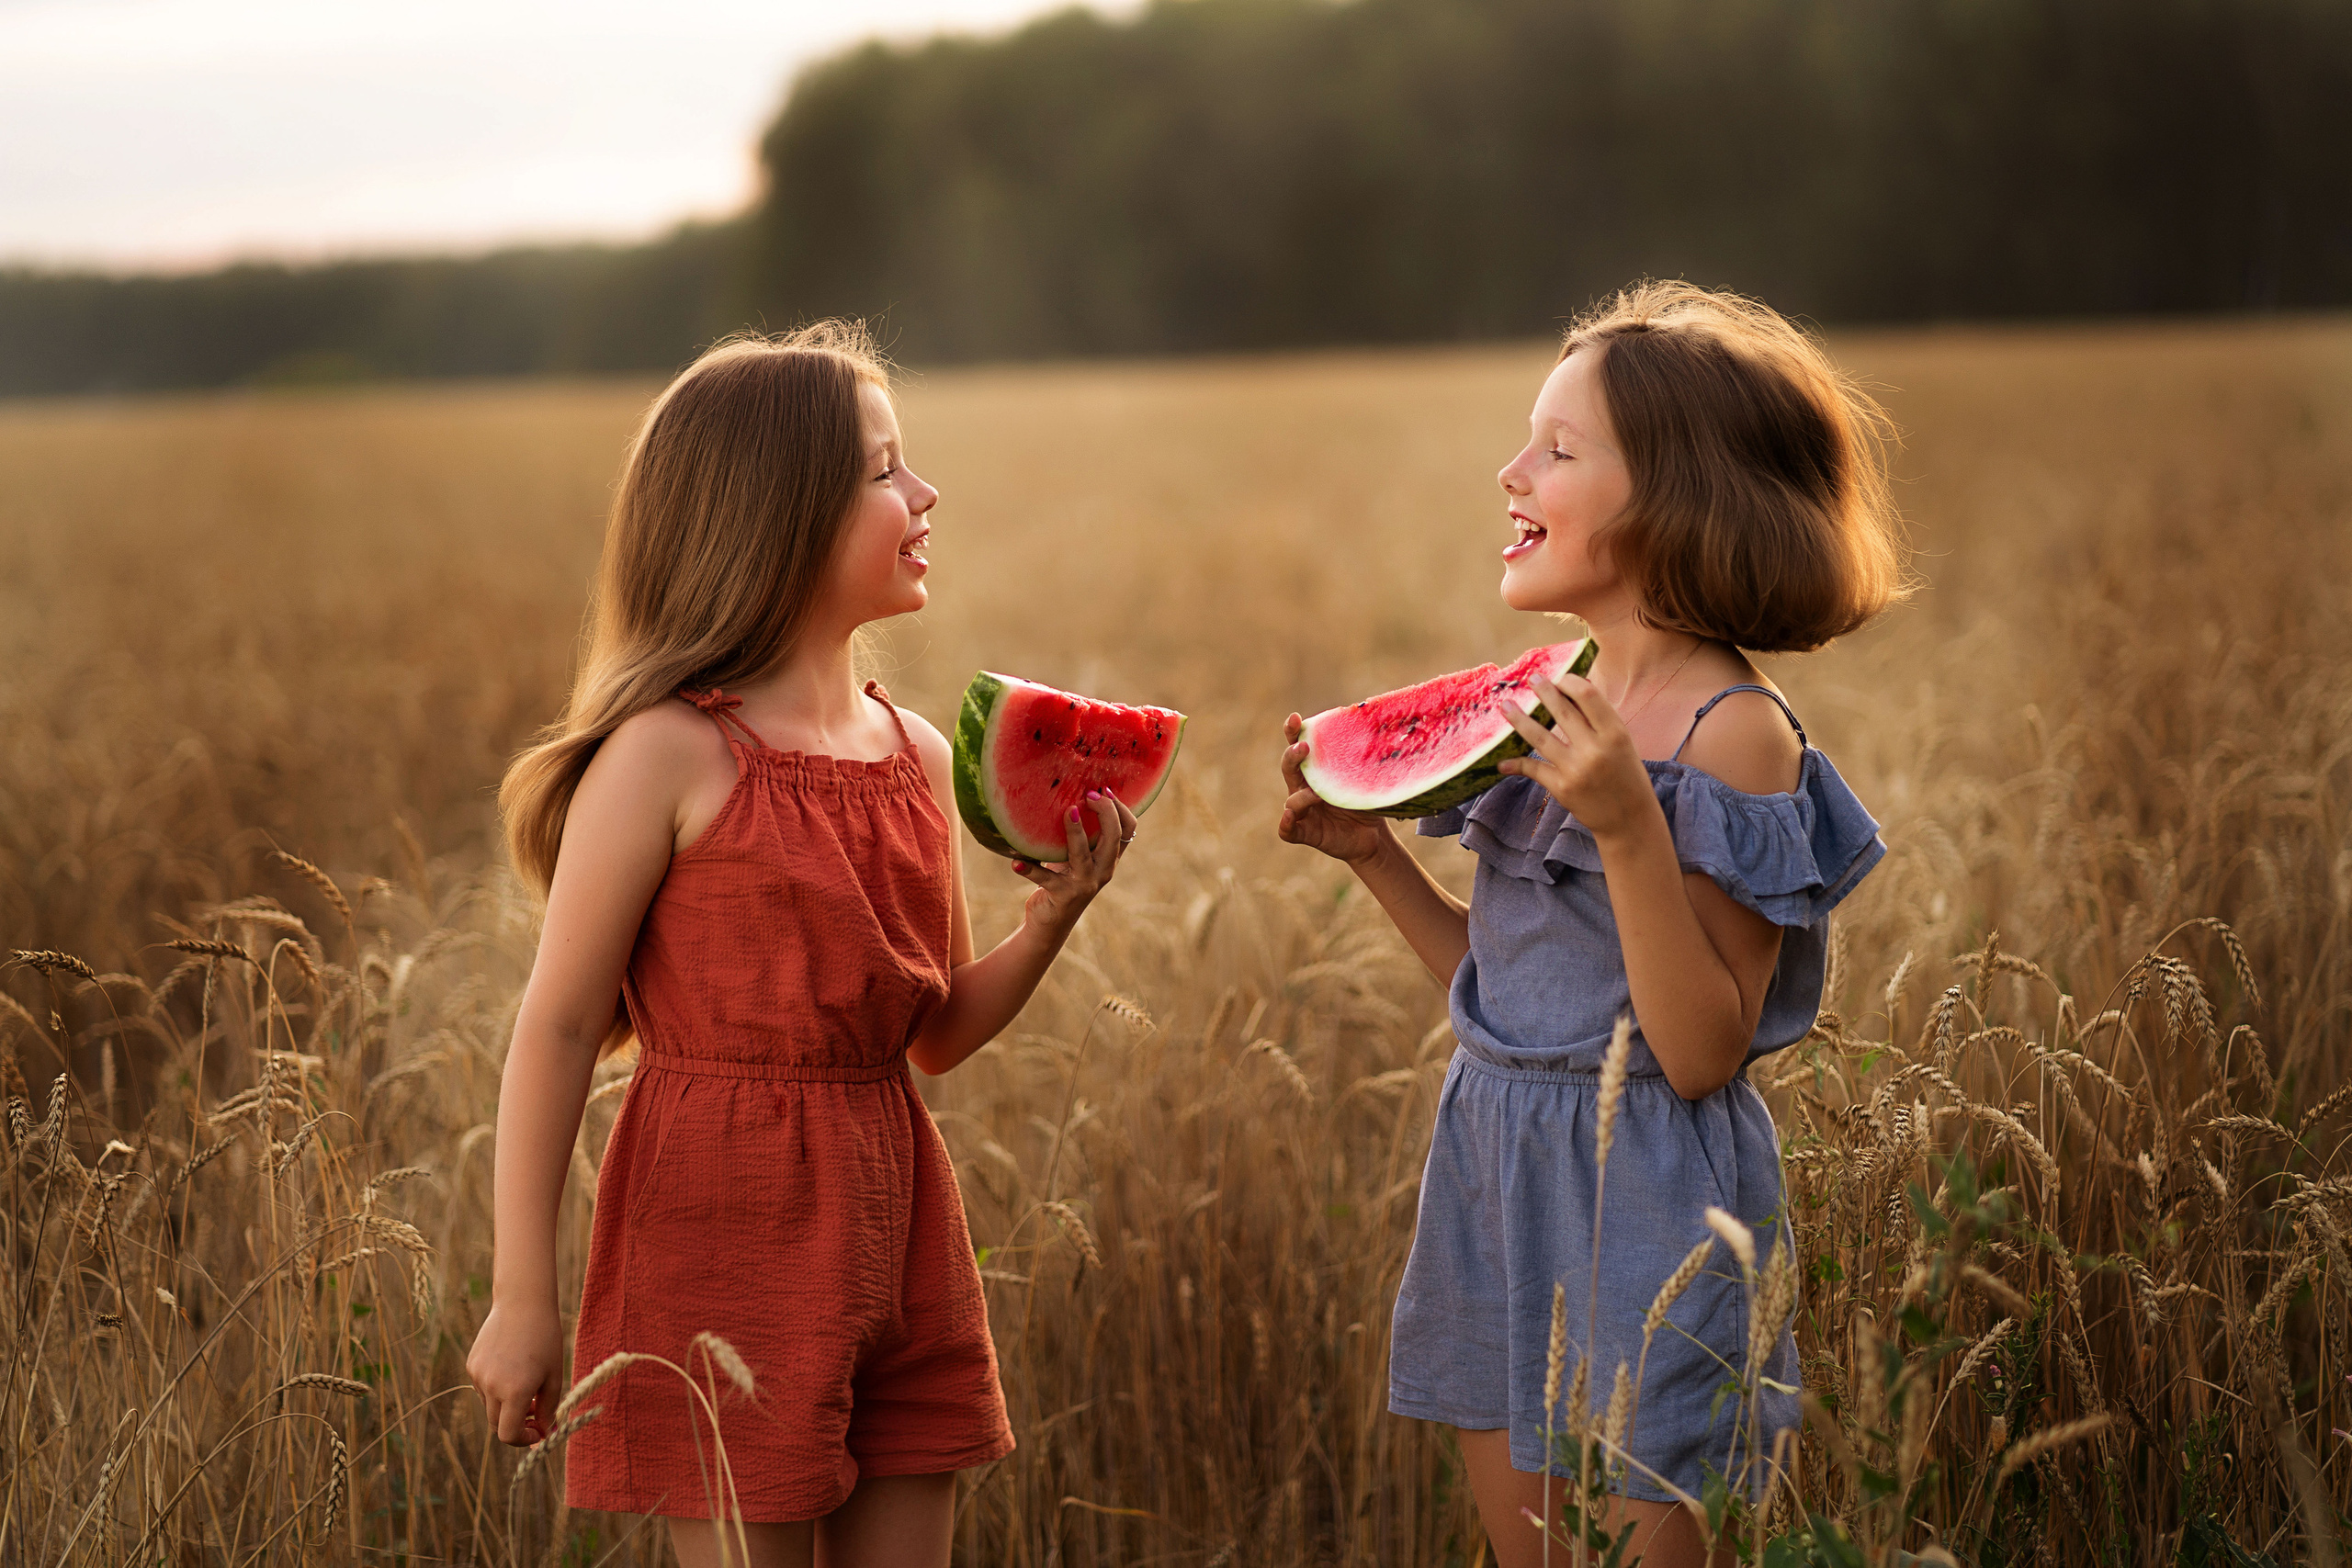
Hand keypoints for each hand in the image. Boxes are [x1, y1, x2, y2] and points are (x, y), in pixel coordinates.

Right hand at [466, 1298, 566, 1447]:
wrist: (523, 1303)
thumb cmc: (546, 1338)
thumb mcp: (554, 1376)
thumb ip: (549, 1408)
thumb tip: (545, 1433)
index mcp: (515, 1391)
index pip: (509, 1435)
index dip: (524, 1439)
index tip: (538, 1432)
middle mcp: (491, 1386)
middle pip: (497, 1424)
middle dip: (517, 1424)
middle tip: (537, 1411)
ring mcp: (478, 1375)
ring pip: (490, 1406)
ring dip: (507, 1405)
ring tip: (528, 1382)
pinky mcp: (472, 1364)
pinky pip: (483, 1387)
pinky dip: (497, 1388)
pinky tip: (512, 1365)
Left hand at [1011, 788, 1137, 936]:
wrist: (1051, 922)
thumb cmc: (1063, 879)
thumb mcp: (1078, 856)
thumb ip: (1082, 835)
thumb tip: (1069, 794)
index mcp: (1109, 858)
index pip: (1128, 829)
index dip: (1121, 807)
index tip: (1104, 789)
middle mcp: (1103, 870)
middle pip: (1114, 836)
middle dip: (1105, 812)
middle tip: (1087, 795)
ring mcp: (1084, 884)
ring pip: (1083, 853)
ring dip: (1075, 832)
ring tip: (1068, 812)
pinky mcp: (1063, 895)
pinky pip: (1045, 878)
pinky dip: (1029, 869)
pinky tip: (1016, 863)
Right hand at [1277, 713, 1395, 865]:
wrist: (1372, 837)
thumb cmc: (1366, 804)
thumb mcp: (1367, 781)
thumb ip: (1365, 763)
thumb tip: (1381, 733)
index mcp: (1316, 771)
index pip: (1299, 747)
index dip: (1294, 732)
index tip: (1296, 718)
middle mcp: (1303, 788)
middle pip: (1289, 767)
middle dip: (1293, 755)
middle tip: (1304, 747)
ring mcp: (1302, 811)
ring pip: (1291, 800)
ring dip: (1301, 796)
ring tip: (1317, 795)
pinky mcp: (1304, 832)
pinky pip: (1286, 829)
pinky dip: (1286, 822)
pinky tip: (1290, 816)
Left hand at [1494, 674, 1659, 838]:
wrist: (1629, 820)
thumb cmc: (1626, 776)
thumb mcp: (1622, 743)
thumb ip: (1599, 721)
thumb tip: (1570, 691)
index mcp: (1615, 733)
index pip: (1588, 696)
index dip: (1570, 682)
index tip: (1560, 677)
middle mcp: (1595, 749)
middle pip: (1562, 711)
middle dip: (1544, 692)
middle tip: (1530, 678)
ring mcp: (1576, 769)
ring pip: (1540, 737)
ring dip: (1519, 720)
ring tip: (1505, 706)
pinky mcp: (1562, 787)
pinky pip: (1533, 769)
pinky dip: (1516, 764)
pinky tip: (1502, 762)